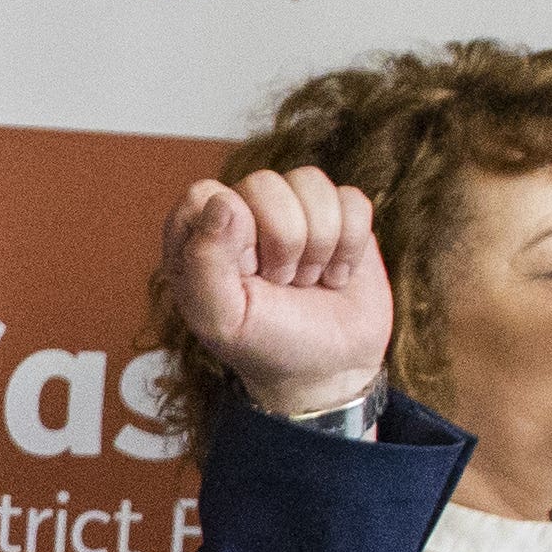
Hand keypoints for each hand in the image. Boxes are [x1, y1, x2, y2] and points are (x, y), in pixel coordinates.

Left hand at [159, 167, 391, 417]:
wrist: (329, 369)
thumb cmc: (265, 344)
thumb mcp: (222, 318)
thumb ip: (204, 261)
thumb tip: (221, 201)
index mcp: (199, 235)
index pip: (206, 194)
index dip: (232, 233)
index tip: (245, 274)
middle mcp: (243, 212)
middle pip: (263, 183)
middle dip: (282, 242)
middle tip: (281, 283)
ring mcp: (294, 209)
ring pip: (311, 182)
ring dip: (319, 243)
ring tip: (306, 279)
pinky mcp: (340, 215)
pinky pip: (352, 200)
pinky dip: (351, 246)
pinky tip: (336, 274)